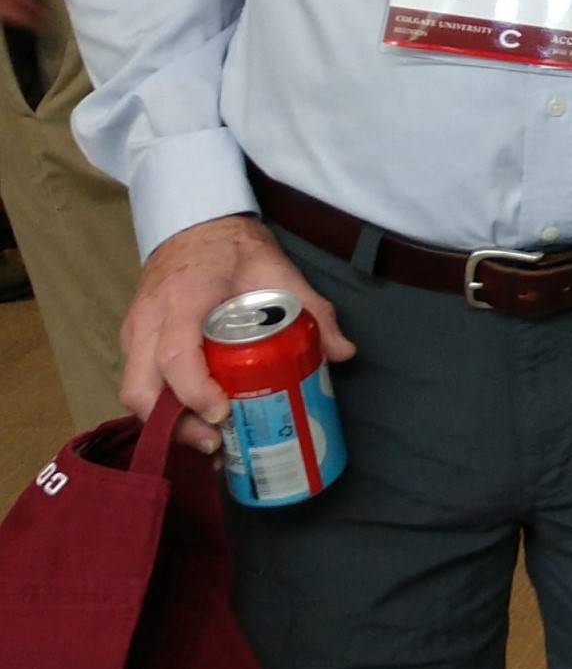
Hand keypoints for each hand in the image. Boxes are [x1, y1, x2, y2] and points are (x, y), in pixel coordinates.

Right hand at [119, 215, 354, 454]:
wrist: (195, 225)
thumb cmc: (233, 250)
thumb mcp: (278, 270)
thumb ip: (312, 309)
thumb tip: (342, 353)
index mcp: (184, 298)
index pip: (175, 354)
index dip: (193, 391)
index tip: (222, 413)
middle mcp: (148, 319)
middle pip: (140, 387)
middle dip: (175, 424)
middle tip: (217, 442)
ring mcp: (134, 332)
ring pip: (134, 392)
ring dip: (166, 424)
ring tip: (210, 443)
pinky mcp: (133, 343)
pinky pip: (138, 385)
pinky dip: (162, 411)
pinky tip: (194, 425)